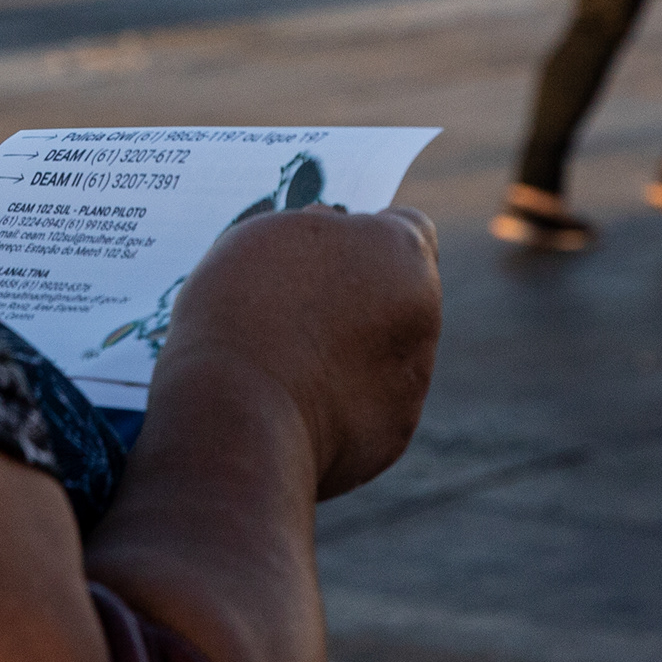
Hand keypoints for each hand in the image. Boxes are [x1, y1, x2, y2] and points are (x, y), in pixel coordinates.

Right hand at [157, 206, 439, 501]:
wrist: (237, 414)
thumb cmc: (242, 310)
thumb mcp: (269, 238)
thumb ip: (317, 232)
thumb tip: (332, 231)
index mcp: (399, 251)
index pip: (406, 228)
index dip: (365, 238)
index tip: (327, 251)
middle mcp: (423, 313)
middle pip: (397, 293)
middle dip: (358, 298)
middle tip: (296, 308)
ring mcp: (414, 379)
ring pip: (387, 353)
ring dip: (350, 352)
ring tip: (284, 361)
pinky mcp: (394, 433)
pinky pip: (368, 408)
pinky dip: (341, 405)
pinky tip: (295, 404)